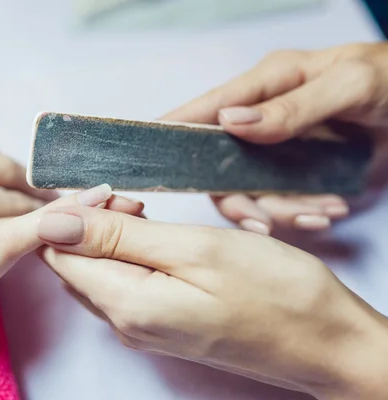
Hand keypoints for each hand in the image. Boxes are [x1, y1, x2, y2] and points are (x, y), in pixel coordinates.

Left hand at [36, 207, 387, 398]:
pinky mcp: (160, 323)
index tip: (110, 189)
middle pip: (72, 263)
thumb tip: (51, 223)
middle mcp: (124, 323)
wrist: (325, 342)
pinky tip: (153, 236)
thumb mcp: (194, 249)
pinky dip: (127, 252)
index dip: (71, 213)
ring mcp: (141, 327)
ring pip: (95, 270)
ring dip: (109, 234)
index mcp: (125, 305)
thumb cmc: (274, 292)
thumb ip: (117, 236)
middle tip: (134, 198)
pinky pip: (120, 283)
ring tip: (145, 211)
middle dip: (89, 221)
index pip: (57, 252)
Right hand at [162, 42, 387, 234]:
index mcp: (265, 86)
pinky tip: (330, 211)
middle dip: (241, 200)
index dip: (175, 132)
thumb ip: (291, 107)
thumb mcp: (348, 85)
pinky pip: (282, 203)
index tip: (151, 160)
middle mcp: (262, 120)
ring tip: (323, 212)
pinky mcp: (298, 173)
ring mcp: (279, 150)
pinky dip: (304, 215)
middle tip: (265, 221)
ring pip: (252, 193)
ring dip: (283, 211)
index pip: (206, 109)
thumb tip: (228, 124)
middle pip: (221, 168)